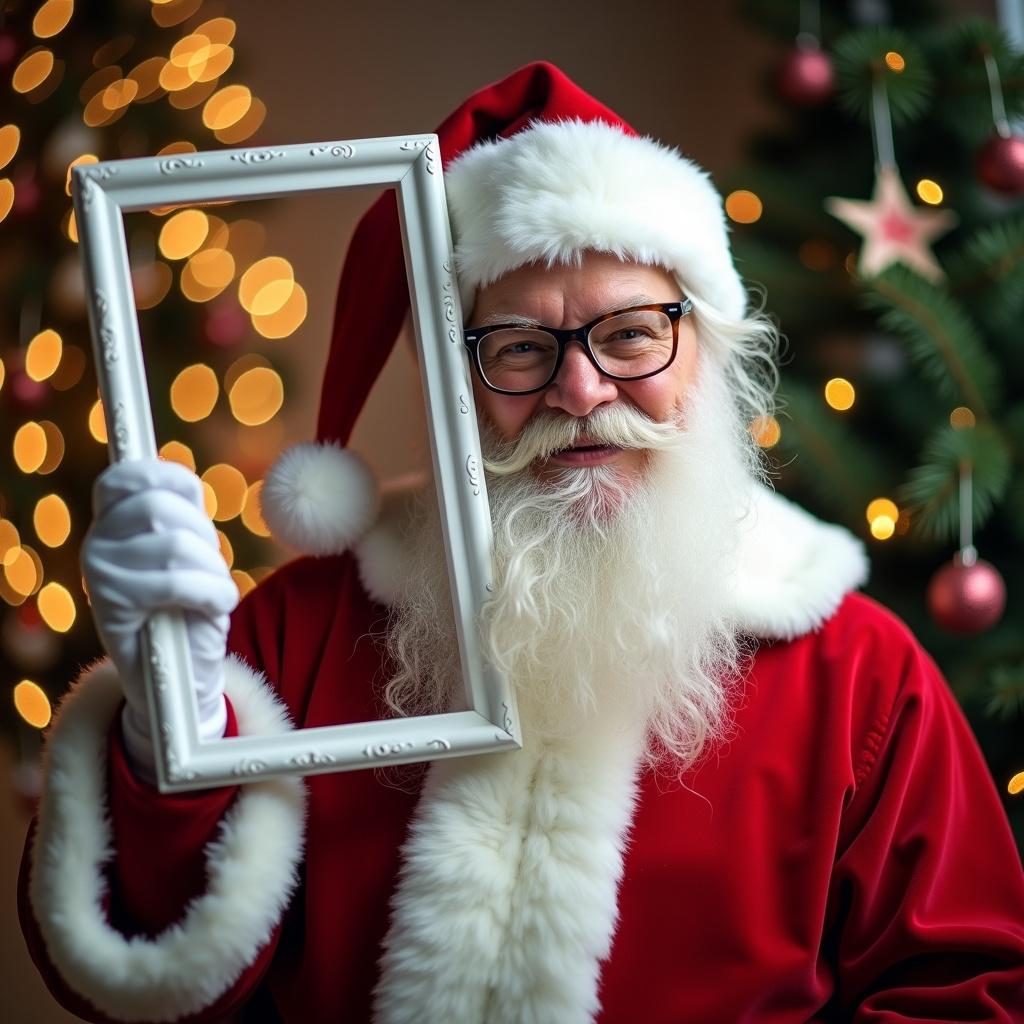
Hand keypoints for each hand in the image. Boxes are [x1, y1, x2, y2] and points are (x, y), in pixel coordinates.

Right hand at [82, 459, 238, 778]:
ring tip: (215, 593)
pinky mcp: (112, 607)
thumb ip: (180, 518)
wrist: (180, 680)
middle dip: (203, 535)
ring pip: (174, 546)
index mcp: (110, 524)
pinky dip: (212, 592)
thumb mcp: (188, 554)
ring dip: (213, 570)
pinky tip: (217, 605)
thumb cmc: (189, 611)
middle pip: (159, 508)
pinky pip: (176, 583)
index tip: (194, 496)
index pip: (125, 477)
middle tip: (212, 566)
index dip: (164, 476)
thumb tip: (182, 483)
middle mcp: (95, 545)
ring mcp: (99, 576)